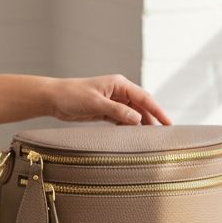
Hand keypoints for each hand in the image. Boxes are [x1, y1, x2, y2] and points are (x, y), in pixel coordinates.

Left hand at [49, 73, 171, 125]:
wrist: (53, 98)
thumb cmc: (72, 95)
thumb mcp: (95, 103)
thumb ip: (117, 111)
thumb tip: (138, 119)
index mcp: (119, 84)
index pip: (144, 97)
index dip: (157, 110)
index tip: (168, 123)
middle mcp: (118, 91)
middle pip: (141, 106)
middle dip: (152, 119)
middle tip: (162, 135)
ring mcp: (112, 101)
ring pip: (132, 114)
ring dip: (140, 124)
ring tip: (149, 138)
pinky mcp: (105, 111)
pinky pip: (122, 119)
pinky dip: (128, 127)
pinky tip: (132, 136)